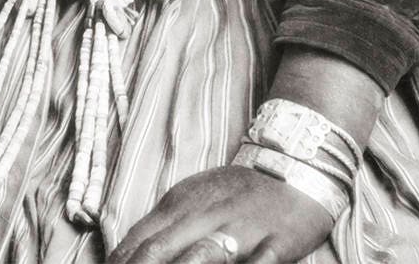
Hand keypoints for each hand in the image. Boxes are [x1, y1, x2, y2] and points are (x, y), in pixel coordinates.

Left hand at [106, 165, 332, 263]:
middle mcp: (205, 215)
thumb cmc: (236, 193)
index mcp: (181, 204)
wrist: (292, 165)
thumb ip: (162, 227)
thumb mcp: (192, 200)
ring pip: (201, 256)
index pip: (139, 240)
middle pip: (160, 250)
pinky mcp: (275, 243)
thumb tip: (126, 256)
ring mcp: (240, 229)